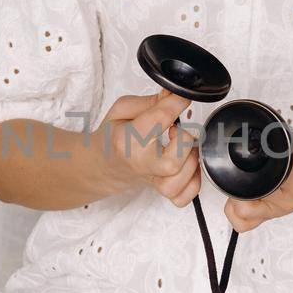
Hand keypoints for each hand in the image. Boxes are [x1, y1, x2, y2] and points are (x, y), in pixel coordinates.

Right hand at [98, 88, 200, 207]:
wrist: (100, 166)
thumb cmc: (112, 138)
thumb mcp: (122, 110)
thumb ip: (149, 101)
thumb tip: (173, 95)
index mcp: (128, 139)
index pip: (162, 117)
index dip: (178, 101)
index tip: (181, 97)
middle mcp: (141, 162)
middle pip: (176, 158)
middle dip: (184, 140)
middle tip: (176, 132)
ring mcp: (152, 180)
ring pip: (181, 179)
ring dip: (189, 161)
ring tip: (180, 150)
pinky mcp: (160, 191)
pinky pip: (183, 197)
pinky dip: (191, 184)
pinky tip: (185, 168)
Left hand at [223, 124, 292, 233]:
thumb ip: (291, 140)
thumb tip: (264, 142)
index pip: (262, 177)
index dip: (251, 161)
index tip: (257, 151)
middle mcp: (287, 201)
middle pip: (244, 203)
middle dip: (236, 181)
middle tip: (246, 163)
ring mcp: (279, 210)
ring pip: (240, 215)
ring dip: (235, 197)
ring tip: (245, 177)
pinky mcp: (273, 213)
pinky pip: (245, 221)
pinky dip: (237, 209)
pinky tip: (243, 192)